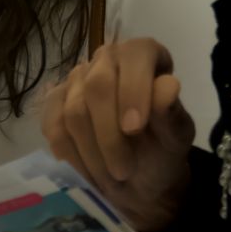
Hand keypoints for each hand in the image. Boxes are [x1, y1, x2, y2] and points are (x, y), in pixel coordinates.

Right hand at [44, 38, 194, 231]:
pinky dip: (72, 157)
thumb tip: (169, 87)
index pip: (134, 58)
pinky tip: (90, 172)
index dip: (133, 91)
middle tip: (124, 169)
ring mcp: (77, 79)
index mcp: (142, 54)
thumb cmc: (162, 149)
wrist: (140, 178)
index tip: (135, 129)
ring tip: (113, 177)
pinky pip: (54, 127)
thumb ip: (172, 112)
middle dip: (110, 134)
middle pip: (97, 86)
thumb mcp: (176, 136)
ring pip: (74, 112)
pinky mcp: (55, 103)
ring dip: (93, 152)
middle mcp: (107, 58)